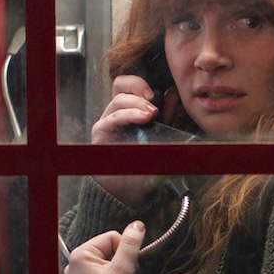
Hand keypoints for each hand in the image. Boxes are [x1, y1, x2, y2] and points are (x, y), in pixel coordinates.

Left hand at [63, 221, 145, 273]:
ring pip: (106, 262)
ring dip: (116, 271)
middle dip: (120, 261)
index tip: (126, 267)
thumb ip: (131, 244)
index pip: (111, 237)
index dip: (125, 250)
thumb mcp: (124, 268)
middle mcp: (74, 264)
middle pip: (108, 249)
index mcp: (80, 255)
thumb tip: (137, 225)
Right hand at [92, 75, 160, 204]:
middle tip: (153, 98)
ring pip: (118, 99)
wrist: (128, 189)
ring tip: (152, 113)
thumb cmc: (142, 163)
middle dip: (137, 85)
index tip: (158, 93)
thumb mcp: (159, 135)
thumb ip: (166, 115)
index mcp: (128, 111)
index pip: (128, 86)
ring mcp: (107, 122)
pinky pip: (113, 118)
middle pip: (119, 85)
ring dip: (137, 103)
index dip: (140, 84)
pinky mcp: (100, 132)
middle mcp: (115, 113)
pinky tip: (143, 117)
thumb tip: (172, 93)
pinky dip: (129, 114)